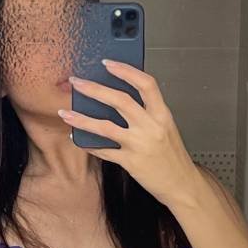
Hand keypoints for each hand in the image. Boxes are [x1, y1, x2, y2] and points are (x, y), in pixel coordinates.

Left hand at [58, 60, 199, 209]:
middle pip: (120, 100)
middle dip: (95, 89)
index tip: (108, 63)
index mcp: (162, 114)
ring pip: (105, 127)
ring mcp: (139, 145)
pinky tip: (77, 138)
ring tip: (65, 112)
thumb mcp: (165, 128)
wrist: (181, 184)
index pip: (146, 84)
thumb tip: (119, 98)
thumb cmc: (172, 155)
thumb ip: (147, 113)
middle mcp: (151, 127)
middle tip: (77, 82)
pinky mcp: (130, 162)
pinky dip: (88, 144)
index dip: (126, 71)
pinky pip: (104, 151)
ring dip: (82, 119)